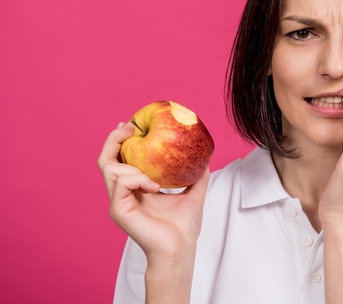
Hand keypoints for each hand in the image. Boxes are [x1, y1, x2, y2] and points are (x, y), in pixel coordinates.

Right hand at [97, 122, 208, 259]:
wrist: (180, 249)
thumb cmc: (184, 227)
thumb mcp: (193, 192)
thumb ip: (196, 174)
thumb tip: (205, 156)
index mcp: (134, 188)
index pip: (119, 159)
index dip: (120, 140)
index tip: (132, 125)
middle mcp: (122, 193)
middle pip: (105, 160)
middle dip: (114, 140)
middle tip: (130, 128)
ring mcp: (118, 202)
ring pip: (110, 169)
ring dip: (132, 164)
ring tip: (152, 175)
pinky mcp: (118, 210)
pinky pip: (121, 183)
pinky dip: (137, 178)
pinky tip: (154, 186)